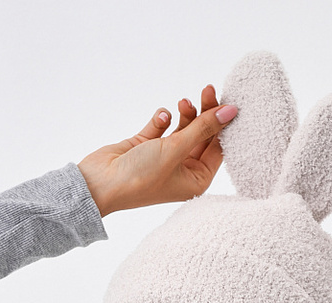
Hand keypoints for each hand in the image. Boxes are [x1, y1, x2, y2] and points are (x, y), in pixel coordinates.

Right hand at [77, 85, 237, 216]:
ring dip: (185, 114)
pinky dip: (163, 119)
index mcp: (196, 181)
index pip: (218, 149)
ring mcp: (165, 158)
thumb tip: (231, 111)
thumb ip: (204, 128)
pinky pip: (162, 127)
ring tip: (182, 102)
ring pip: (184, 129)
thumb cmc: (141, 177)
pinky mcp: (147, 146)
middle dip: (204, 113)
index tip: (226, 100)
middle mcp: (183, 171)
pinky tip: (160, 117)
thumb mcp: (177, 149)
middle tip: (206, 89)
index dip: (223, 125)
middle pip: (202, 136)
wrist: (99, 183)